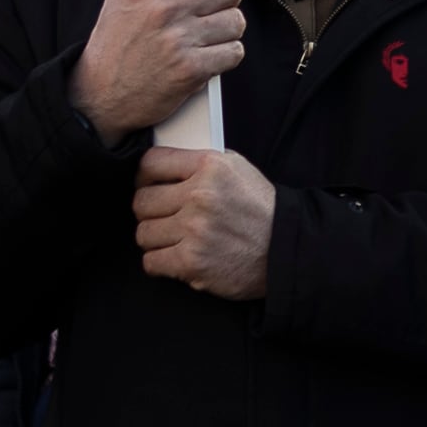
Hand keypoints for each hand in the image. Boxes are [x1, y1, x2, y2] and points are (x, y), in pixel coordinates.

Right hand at [74, 0, 245, 136]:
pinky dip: (225, 55)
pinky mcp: (192, 71)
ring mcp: (179, 41)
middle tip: (216, 1)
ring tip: (205, 33)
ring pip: (236, 20)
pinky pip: (234, 51)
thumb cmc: (112, 45)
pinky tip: (206, 55)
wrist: (99, 98)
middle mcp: (163, 10)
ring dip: (227, 28)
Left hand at [133, 146, 273, 298]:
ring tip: (175, 240)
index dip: (144, 178)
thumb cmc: (260, 210)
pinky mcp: (192, 262)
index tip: (148, 187)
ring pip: (143, 234)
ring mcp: (195, 230)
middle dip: (149, 212)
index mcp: (211, 166)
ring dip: (156, 240)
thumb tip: (162, 167)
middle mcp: (201, 195)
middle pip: (141, 202)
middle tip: (164, 219)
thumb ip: (200, 165)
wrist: (286, 249)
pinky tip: (177, 258)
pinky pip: (151, 262)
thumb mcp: (238, 169)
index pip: (150, 163)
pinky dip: (160, 263)